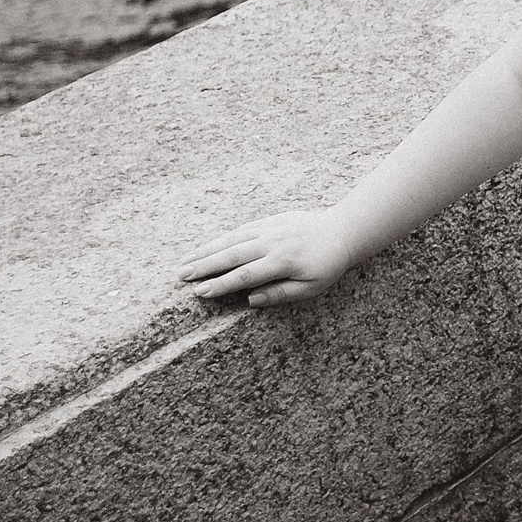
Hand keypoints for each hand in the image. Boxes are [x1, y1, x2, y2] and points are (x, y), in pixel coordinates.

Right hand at [179, 207, 350, 307]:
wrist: (341, 230)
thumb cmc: (327, 264)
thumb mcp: (311, 287)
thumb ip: (280, 293)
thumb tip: (250, 301)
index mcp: (283, 261)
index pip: (245, 275)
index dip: (221, 284)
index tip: (200, 292)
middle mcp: (272, 242)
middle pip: (232, 255)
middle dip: (204, 266)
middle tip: (181, 276)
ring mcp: (268, 229)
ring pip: (231, 240)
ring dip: (206, 251)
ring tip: (184, 261)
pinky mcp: (268, 221)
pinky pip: (240, 230)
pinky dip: (221, 238)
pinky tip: (206, 247)